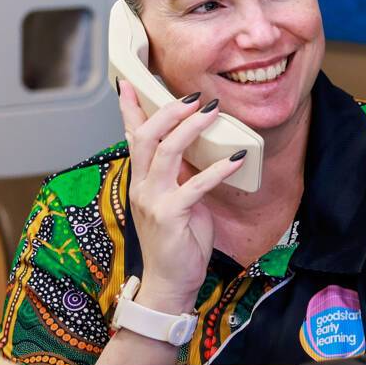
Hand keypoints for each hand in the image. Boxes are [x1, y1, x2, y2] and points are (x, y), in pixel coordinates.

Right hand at [118, 85, 249, 312]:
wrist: (170, 282)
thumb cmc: (178, 240)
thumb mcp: (177, 199)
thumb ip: (180, 173)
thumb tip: (193, 146)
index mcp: (141, 179)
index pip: (132, 136)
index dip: (131, 109)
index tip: (129, 82)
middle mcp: (141, 185)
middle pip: (146, 136)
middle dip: (168, 111)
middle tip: (193, 96)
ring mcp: (153, 200)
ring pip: (165, 153)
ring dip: (190, 129)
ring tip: (212, 112)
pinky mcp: (170, 216)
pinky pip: (195, 186)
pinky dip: (217, 169)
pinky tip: (236, 158)